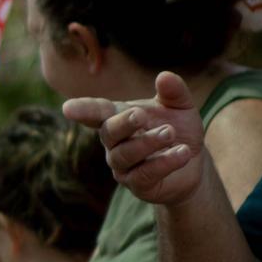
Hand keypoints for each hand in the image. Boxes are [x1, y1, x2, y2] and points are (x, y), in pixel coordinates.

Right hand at [63, 70, 206, 206]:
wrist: (194, 165)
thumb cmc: (179, 131)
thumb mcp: (180, 107)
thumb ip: (174, 92)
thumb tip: (164, 76)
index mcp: (118, 118)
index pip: (96, 112)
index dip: (82, 110)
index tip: (67, 108)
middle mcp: (114, 143)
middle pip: (108, 133)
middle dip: (122, 123)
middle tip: (140, 115)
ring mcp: (123, 166)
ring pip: (125, 155)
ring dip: (147, 142)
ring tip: (170, 132)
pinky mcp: (138, 185)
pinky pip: (144, 175)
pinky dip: (164, 163)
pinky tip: (183, 152)